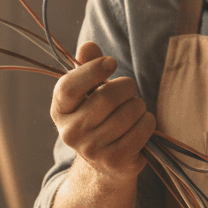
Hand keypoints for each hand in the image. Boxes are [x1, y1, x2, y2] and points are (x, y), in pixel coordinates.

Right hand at [50, 41, 153, 180]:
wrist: (106, 161)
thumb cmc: (99, 115)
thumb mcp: (89, 91)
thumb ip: (88, 66)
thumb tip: (89, 46)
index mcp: (60, 110)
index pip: (69, 87)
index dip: (92, 70)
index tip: (111, 62)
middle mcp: (70, 133)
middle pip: (106, 98)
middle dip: (127, 87)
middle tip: (130, 89)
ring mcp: (91, 150)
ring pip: (128, 113)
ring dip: (139, 105)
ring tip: (135, 108)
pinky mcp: (114, 161)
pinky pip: (141, 130)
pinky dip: (148, 122)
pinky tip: (142, 123)